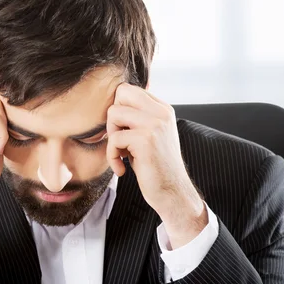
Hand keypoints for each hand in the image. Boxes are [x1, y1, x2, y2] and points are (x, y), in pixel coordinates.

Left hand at [106, 83, 206, 247]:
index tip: (123, 132)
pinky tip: (122, 169)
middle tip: (119, 139)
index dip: (118, 109)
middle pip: (121, 93)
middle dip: (113, 117)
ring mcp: (155, 124)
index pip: (129, 90)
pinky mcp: (146, 140)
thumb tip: (113, 105)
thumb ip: (138, 118)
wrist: (173, 192)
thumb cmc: (156, 166)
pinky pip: (114, 139)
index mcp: (162, 108)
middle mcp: (161, 112)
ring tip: (121, 153)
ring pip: (113, 113)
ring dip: (111, 136)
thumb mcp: (150, 135)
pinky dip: (111, 156)